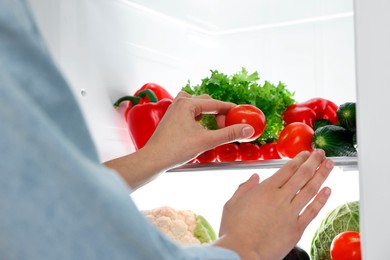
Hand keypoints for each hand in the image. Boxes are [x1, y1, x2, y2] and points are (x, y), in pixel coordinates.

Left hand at [105, 92, 253, 188]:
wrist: (154, 159)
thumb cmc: (175, 149)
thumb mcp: (206, 141)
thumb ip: (228, 134)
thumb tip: (247, 129)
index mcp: (187, 103)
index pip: (216, 104)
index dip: (231, 110)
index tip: (242, 115)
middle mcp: (180, 103)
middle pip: (207, 102)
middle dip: (219, 113)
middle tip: (227, 126)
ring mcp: (174, 110)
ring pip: (198, 106)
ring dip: (209, 113)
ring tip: (215, 126)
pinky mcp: (172, 119)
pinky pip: (190, 112)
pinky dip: (199, 117)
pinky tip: (201, 127)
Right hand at [214, 149, 332, 259]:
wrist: (242, 252)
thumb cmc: (233, 230)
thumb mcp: (232, 204)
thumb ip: (244, 188)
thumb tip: (254, 177)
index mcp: (264, 190)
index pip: (287, 170)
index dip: (298, 159)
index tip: (306, 153)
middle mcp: (280, 198)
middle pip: (302, 175)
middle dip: (313, 162)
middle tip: (321, 153)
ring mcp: (290, 213)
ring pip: (310, 190)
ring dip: (321, 175)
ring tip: (329, 165)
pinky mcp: (296, 228)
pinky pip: (312, 211)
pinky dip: (322, 200)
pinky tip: (328, 191)